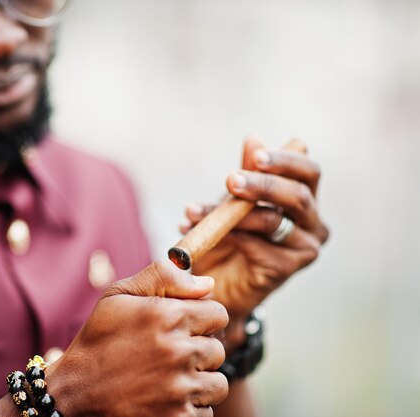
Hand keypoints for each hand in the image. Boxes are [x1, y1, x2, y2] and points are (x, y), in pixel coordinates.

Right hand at [45, 260, 228, 416]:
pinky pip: (205, 411)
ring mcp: (180, 388)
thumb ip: (164, 277)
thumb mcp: (119, 296)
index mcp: (168, 316)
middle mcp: (179, 351)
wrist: (74, 393)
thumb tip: (208, 283)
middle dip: (198, 351)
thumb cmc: (97, 341)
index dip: (202, 319)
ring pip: (216, 383)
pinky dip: (189, 408)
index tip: (185, 327)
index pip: (219, 314)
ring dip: (198, 381)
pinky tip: (164, 399)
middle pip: (218, 349)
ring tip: (168, 379)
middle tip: (168, 356)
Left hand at [180, 136, 328, 319]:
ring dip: (231, 212)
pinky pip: (258, 246)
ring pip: (273, 220)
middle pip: (299, 195)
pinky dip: (228, 236)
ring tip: (194, 211)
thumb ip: (247, 171)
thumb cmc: (230, 235)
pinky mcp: (287, 269)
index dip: (286, 161)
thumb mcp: (234, 199)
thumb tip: (254, 138)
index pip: (309, 172)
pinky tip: (198, 233)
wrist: (216, 282)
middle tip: (230, 179)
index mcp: (305, 200)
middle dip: (263, 184)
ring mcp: (305, 248)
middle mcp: (313, 224)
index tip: (257, 156)